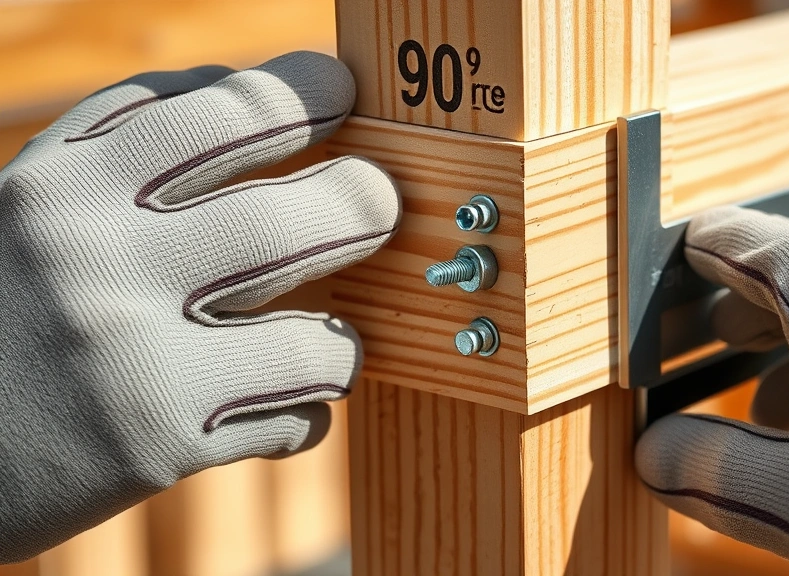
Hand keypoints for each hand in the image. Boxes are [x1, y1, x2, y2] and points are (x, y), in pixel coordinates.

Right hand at [0, 51, 399, 560]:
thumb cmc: (3, 309)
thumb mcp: (33, 204)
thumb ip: (128, 147)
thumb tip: (257, 98)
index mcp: (65, 184)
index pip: (220, 115)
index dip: (304, 95)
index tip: (343, 91)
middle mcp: (95, 260)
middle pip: (289, 219)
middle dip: (363, 203)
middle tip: (379, 202)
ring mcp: (127, 356)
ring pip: (313, 338)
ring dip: (343, 340)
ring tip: (331, 337)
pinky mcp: (153, 442)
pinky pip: (290, 417)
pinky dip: (306, 410)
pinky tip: (281, 405)